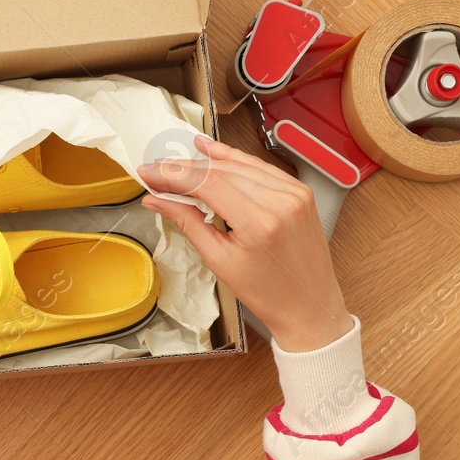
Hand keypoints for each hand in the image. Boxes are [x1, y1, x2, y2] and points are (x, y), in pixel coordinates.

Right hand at [140, 137, 352, 352]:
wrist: (310, 307)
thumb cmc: (268, 293)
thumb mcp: (219, 261)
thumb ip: (187, 222)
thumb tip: (157, 200)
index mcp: (260, 223)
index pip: (207, 183)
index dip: (173, 175)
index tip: (149, 172)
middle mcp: (281, 201)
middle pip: (221, 170)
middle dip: (184, 168)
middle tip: (156, 168)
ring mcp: (294, 193)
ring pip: (240, 164)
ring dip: (206, 160)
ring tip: (176, 160)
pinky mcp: (300, 191)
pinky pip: (260, 167)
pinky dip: (234, 159)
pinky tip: (213, 152)